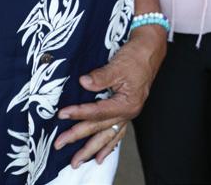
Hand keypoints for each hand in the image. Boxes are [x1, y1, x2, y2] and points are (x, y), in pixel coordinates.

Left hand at [55, 25, 166, 168]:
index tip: (62, 115)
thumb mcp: (118, 65)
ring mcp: (128, 113)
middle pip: (100, 128)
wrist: (150, 49)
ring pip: (108, 135)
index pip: (98, 112)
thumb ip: (101, 76)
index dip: (79, 113)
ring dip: (92, 148)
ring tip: (78, 161)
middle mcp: (128, 112)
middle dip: (79, 138)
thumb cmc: (136, 56)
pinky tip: (101, 156)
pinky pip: (117, 133)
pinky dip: (108, 145)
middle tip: (60, 144)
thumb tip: (84, 83)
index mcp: (127, 103)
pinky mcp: (127, 109)